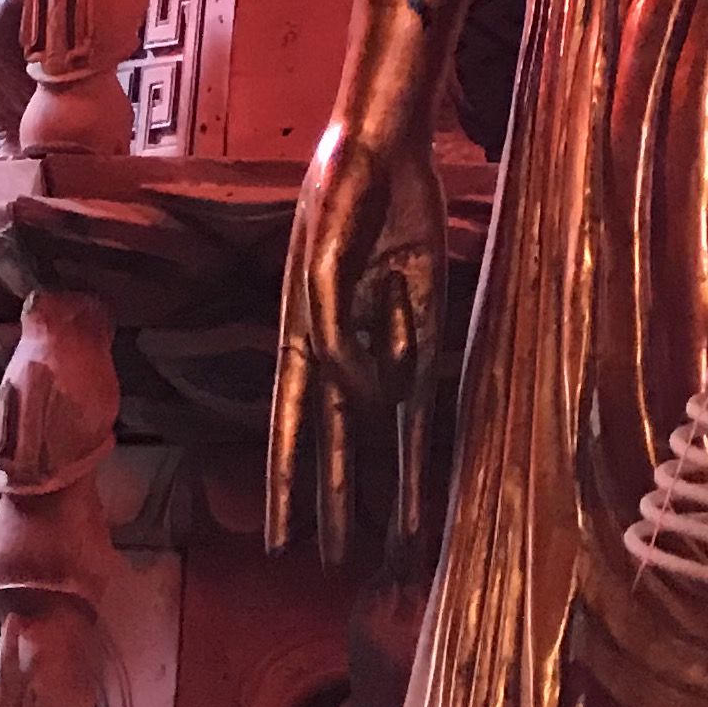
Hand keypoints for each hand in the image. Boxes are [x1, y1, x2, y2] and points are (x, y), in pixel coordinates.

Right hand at [269, 116, 443, 570]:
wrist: (384, 141)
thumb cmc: (341, 188)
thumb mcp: (326, 257)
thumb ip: (335, 331)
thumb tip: (362, 394)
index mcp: (299, 333)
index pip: (290, 427)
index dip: (284, 484)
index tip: (274, 540)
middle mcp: (341, 348)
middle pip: (335, 442)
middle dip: (331, 502)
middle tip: (327, 565)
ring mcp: (386, 338)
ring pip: (384, 434)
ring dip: (384, 488)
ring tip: (386, 550)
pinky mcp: (428, 323)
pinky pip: (429, 394)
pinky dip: (430, 440)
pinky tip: (433, 484)